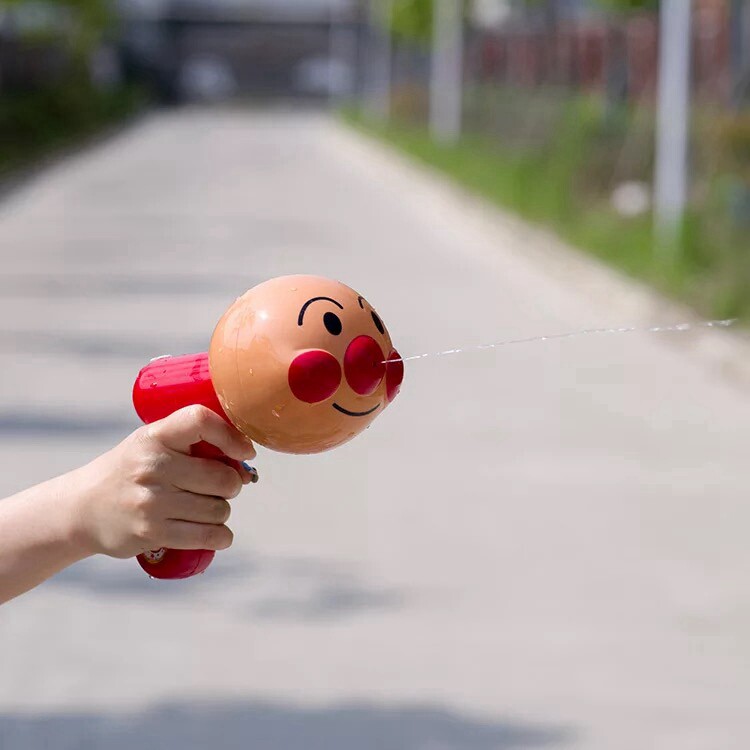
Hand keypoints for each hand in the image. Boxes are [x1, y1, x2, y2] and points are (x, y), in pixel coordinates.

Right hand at [72, 405, 257, 558]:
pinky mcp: (152, 532)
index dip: (231, 436)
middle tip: (219, 487)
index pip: (200, 421)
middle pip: (222, 477)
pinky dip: (221, 536)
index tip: (244, 451)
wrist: (82, 508)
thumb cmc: (132, 470)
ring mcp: (152, 501)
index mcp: (155, 436)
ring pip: (219, 509)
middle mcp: (153, 466)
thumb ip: (193, 445)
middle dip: (231, 484)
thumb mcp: (152, 443)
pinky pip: (208, 536)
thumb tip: (245, 467)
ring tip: (205, 507)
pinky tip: (217, 532)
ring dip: (221, 511)